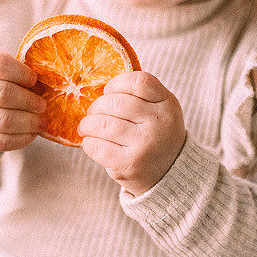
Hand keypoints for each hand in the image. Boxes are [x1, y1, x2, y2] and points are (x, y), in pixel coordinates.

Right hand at [0, 50, 44, 153]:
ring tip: (41, 122)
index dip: (22, 73)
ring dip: (29, 122)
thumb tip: (49, 83)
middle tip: (42, 106)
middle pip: (3, 94)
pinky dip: (21, 139)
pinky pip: (1, 141)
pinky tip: (31, 134)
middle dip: (29, 101)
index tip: (34, 80)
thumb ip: (16, 72)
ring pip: (3, 121)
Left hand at [78, 72, 186, 196]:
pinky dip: (88, 142)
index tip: (109, 92)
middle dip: (97, 106)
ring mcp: (144, 146)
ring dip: (88, 124)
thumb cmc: (157, 135)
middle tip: (94, 112)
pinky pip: (97, 147)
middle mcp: (158, 124)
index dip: (117, 84)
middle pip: (115, 102)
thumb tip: (99, 85)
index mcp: (168, 105)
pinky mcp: (128, 165)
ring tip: (87, 127)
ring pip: (102, 124)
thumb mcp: (161, 110)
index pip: (139, 82)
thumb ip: (140, 95)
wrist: (169, 174)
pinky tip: (92, 142)